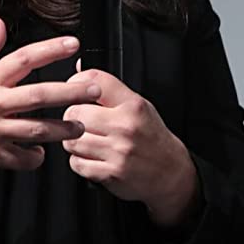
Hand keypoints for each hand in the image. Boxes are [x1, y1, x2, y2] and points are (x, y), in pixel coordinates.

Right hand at [0, 18, 100, 201]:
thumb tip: (0, 24)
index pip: (23, 58)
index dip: (50, 50)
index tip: (73, 44)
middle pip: (38, 95)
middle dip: (70, 92)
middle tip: (94, 89)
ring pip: (36, 130)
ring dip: (62, 129)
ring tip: (80, 127)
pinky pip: (21, 158)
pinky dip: (35, 157)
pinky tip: (41, 153)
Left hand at [61, 67, 199, 226]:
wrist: (171, 172)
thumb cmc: (152, 138)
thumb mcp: (139, 107)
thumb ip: (110, 90)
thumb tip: (79, 71)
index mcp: (133, 106)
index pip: (96, 82)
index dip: (77, 83)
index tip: (73, 91)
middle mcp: (125, 127)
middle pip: (75, 112)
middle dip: (72, 118)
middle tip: (80, 122)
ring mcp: (118, 151)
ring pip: (72, 140)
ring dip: (74, 142)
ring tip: (86, 141)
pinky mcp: (111, 173)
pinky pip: (77, 163)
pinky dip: (79, 161)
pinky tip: (91, 158)